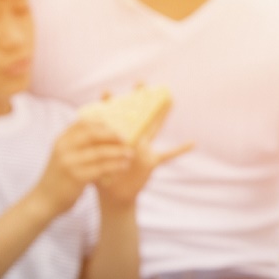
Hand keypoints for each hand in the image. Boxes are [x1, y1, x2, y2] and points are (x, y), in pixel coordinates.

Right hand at [34, 118, 131, 212]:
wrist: (45, 199)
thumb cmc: (59, 177)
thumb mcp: (63, 155)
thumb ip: (77, 144)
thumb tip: (103, 131)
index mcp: (61, 140)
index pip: (83, 123)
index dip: (102, 123)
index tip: (116, 126)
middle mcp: (63, 148)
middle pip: (93, 134)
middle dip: (112, 135)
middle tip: (126, 139)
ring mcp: (69, 162)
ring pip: (100, 152)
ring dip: (118, 152)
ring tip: (131, 153)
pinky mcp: (76, 177)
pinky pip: (101, 168)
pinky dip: (115, 166)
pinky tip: (124, 166)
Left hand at [94, 90, 188, 206]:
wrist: (113, 196)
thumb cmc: (101, 178)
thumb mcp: (95, 161)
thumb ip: (93, 146)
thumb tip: (85, 129)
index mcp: (116, 139)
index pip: (112, 118)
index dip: (109, 105)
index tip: (106, 91)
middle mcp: (131, 140)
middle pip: (136, 116)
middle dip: (139, 99)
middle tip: (141, 82)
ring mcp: (143, 149)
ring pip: (153, 127)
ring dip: (161, 114)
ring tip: (170, 99)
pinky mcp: (151, 161)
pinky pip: (168, 154)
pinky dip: (180, 150)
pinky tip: (193, 143)